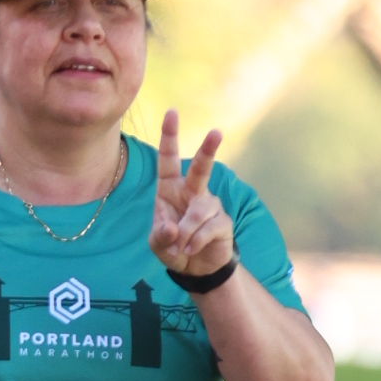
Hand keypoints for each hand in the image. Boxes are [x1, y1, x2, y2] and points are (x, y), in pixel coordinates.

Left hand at [149, 111, 234, 277]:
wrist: (195, 268)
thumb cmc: (172, 247)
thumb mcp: (157, 245)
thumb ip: (160, 237)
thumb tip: (173, 228)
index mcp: (170, 189)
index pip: (168, 159)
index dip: (169, 136)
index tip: (171, 112)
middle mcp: (191, 191)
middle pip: (200, 168)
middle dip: (208, 150)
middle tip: (216, 132)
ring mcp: (210, 205)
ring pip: (199, 212)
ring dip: (186, 233)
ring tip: (181, 246)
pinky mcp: (223, 222)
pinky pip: (208, 229)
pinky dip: (195, 242)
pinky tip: (191, 249)